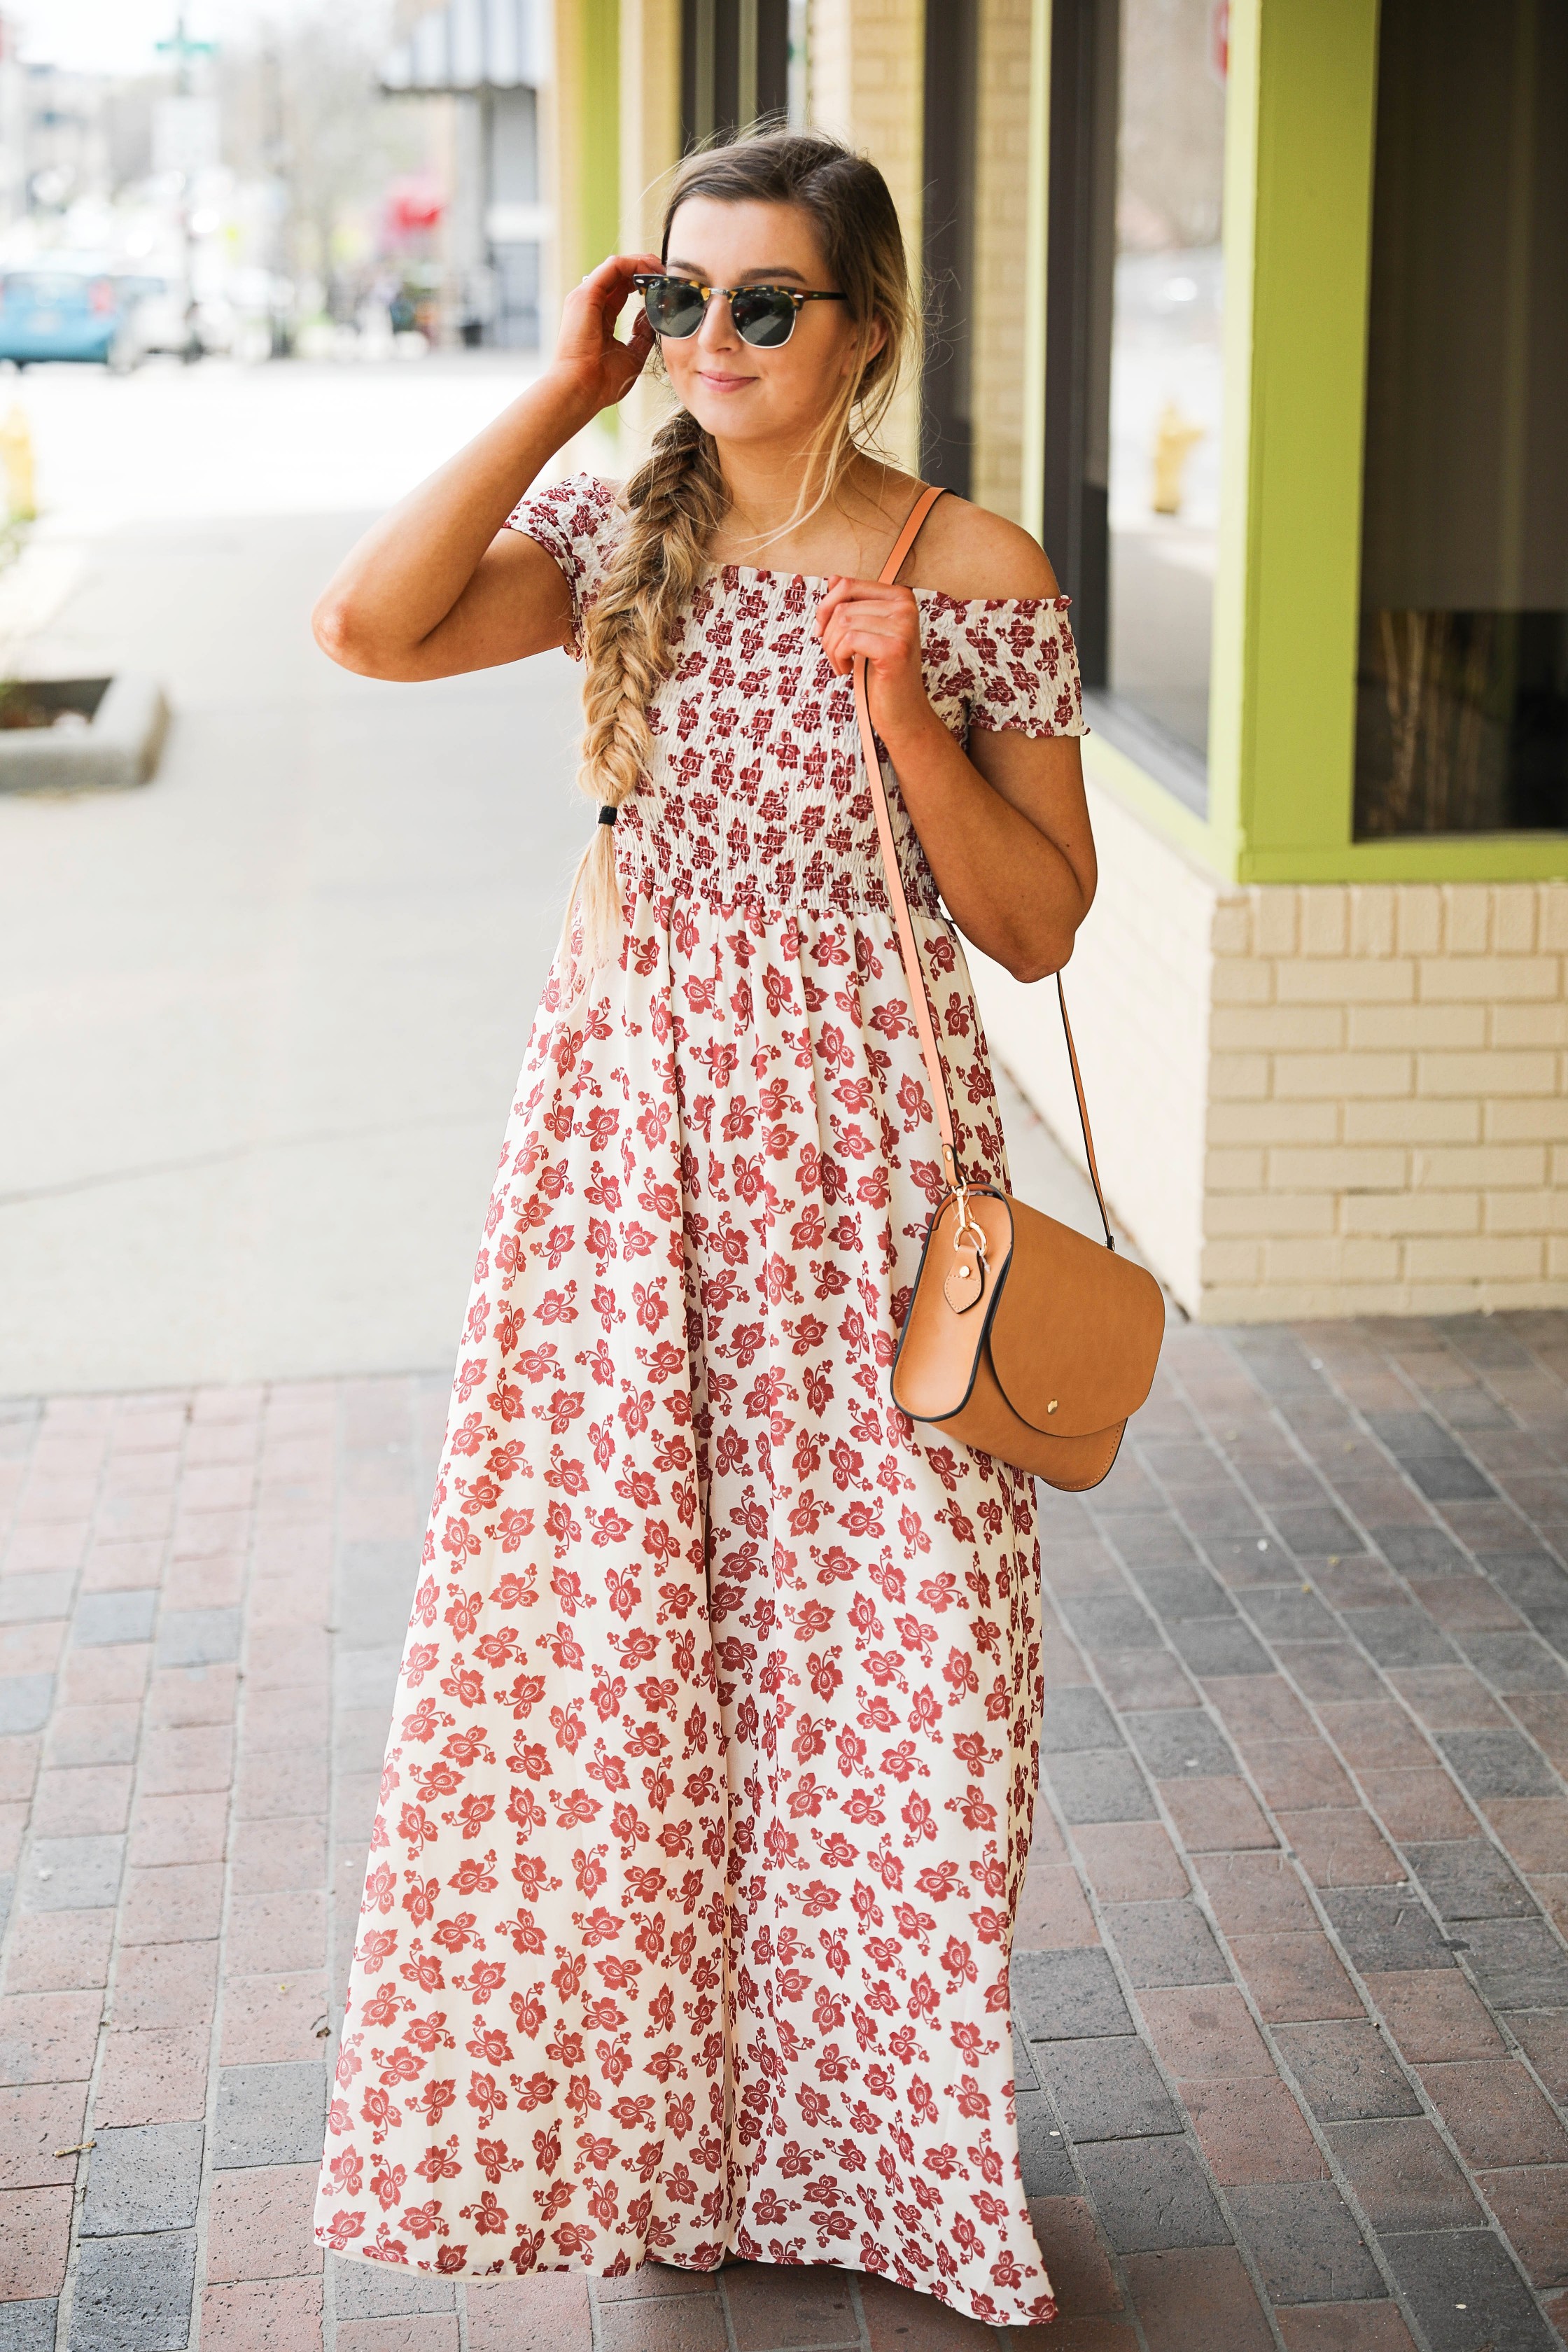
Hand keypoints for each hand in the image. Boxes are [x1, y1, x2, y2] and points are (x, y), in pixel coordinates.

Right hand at [551, 253, 660, 413]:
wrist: (581, 389)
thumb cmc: (602, 381)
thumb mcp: (632, 354)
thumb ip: (642, 334)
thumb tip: (654, 317)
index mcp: (599, 317)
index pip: (622, 289)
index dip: (644, 284)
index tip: (665, 287)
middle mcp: (590, 303)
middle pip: (620, 274)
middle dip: (646, 269)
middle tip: (668, 273)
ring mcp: (586, 296)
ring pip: (617, 265)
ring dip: (643, 263)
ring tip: (663, 269)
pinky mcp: (587, 293)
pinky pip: (614, 266)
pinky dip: (635, 264)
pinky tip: (652, 271)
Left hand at [813, 575, 938, 749]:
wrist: (903, 711)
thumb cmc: (882, 673)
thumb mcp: (866, 632)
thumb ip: (853, 604)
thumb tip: (833, 579)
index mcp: (900, 596)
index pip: (848, 585)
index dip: (826, 607)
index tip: (823, 631)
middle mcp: (905, 606)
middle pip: (842, 605)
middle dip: (828, 633)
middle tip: (834, 654)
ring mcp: (903, 627)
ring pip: (842, 622)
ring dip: (832, 648)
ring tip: (842, 664)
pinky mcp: (895, 649)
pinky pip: (848, 641)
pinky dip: (839, 658)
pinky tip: (847, 670)